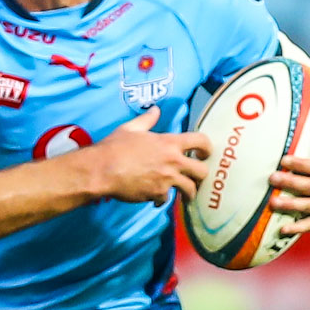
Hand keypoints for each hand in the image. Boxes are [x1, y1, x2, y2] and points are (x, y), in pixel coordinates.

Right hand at [82, 108, 211, 204]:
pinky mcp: (157, 194)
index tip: (204, 153)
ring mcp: (167, 179)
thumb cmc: (114, 147)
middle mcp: (173, 161)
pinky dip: (162, 199)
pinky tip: (156, 198)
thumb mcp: (131, 128)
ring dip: (188, 193)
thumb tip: (155, 110)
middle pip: (202, 171)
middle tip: (196, 177)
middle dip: (201, 175)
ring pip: (190, 190)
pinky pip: (167, 200)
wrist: (102, 170)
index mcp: (170, 143)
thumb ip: (147, 120)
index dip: (207, 148)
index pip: (201, 142)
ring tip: (185, 195)